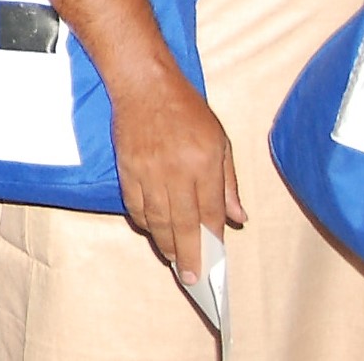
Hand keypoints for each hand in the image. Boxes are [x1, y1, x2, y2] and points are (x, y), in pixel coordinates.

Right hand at [111, 72, 246, 286]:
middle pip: (182, 222)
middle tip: (190, 278)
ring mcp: (148, 170)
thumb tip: (237, 217)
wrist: (144, 85)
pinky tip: (151, 230)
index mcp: (204, 162)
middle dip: (187, 253)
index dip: (211, 239)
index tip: (213, 262)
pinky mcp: (126, 168)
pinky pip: (134, 204)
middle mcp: (176, 170)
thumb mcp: (220, 141)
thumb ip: (228, 182)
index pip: (209, 211)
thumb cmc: (186, 109)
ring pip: (156, 218)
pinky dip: (143, 221)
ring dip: (164, 243)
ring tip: (173, 259)